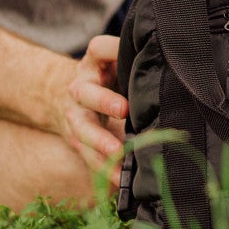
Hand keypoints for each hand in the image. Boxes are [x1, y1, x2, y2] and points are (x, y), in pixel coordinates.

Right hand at [52, 35, 128, 186]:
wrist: (62, 97)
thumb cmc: (103, 76)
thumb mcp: (111, 59)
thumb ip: (130, 56)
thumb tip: (167, 53)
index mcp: (92, 63)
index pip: (99, 49)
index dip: (112, 51)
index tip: (127, 56)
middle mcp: (80, 88)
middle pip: (86, 93)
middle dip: (104, 101)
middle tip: (123, 110)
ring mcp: (75, 116)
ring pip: (83, 130)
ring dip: (100, 142)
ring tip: (119, 153)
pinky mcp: (77, 141)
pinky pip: (88, 156)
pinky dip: (104, 169)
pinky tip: (120, 179)